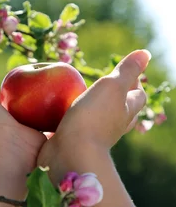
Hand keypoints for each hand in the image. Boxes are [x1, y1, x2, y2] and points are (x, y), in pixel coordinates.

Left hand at [0, 74, 45, 206]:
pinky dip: (58, 121)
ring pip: (32, 119)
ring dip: (39, 109)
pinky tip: (65, 109)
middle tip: (25, 85)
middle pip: (11, 109)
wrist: (4, 147)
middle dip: (15, 99)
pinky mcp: (43, 142)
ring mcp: (24, 136)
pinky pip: (53, 128)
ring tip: (50, 93)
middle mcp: (4, 128)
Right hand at [37, 50, 150, 206]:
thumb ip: (127, 70)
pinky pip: (77, 128)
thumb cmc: (93, 117)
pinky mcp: (75, 142)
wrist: (71, 154)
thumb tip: (145, 53)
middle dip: (118, 98)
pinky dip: (74, 119)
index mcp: (126, 111)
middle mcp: (113, 125)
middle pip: (122, 110)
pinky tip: (61, 112)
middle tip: (108, 85)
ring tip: (84, 97)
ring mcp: (94, 136)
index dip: (135, 83)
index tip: (129, 73)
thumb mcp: (112, 87)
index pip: (137, 95)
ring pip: (100, 120)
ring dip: (96, 110)